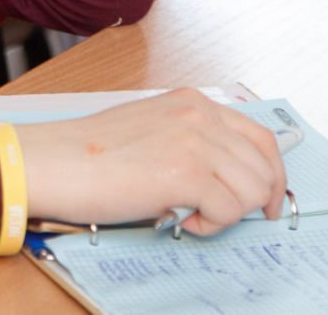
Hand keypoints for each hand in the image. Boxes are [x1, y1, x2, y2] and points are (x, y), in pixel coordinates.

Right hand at [12, 88, 287, 236]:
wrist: (56, 161)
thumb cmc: (89, 152)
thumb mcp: (151, 127)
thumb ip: (190, 139)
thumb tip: (221, 174)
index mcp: (191, 102)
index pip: (259, 136)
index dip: (271, 172)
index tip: (267, 197)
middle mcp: (199, 116)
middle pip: (265, 165)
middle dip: (257, 199)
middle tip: (233, 217)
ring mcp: (196, 142)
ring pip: (254, 189)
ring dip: (230, 213)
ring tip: (194, 215)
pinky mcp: (187, 173)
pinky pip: (230, 211)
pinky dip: (211, 225)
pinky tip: (182, 220)